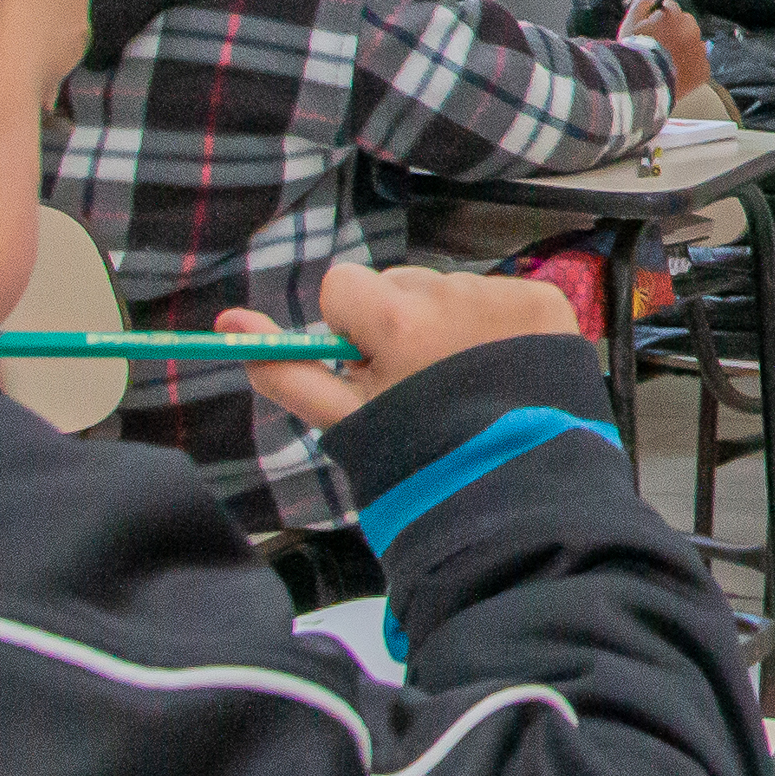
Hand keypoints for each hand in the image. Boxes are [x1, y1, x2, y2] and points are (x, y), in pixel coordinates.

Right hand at [229, 261, 575, 429]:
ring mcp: (506, 295)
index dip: (349, 326)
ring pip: (450, 291)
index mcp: (399, 318)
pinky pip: (499, 297)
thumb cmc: (417, 456)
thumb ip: (283, 369)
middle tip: (421, 384)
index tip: (370, 364)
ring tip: (467, 385)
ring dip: (448, 326)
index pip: (343, 284)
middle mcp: (455, 293)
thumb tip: (226, 323)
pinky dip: (496, 327)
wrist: (518, 491)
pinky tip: (503, 372)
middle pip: (399, 284)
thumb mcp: (343, 418)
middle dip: (399, 324)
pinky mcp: (548, 301)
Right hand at [620, 0, 707, 93]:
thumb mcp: (630, 23)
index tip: (656, 24)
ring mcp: (700, 51)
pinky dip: (689, 67)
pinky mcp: (703, 70)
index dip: (662, 16)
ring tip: (666, 61)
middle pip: (686, 25)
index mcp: (674, 16)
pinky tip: (675, 73)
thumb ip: (641, 4)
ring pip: (694, 45)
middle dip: (676, 31)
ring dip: (684, 49)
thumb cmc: (633, 51)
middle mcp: (692, 30)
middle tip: (662, 44)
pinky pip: (698, 64)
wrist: (644, 83)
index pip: (671, 8)